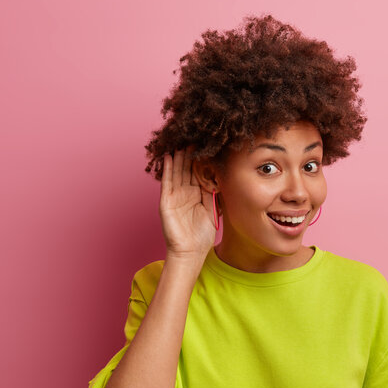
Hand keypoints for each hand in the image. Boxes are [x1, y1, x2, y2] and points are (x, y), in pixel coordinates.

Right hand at [158, 147, 215, 261]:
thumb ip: (214, 193)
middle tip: (194, 135)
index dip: (201, 158)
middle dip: (189, 152)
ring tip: (181, 140)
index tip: (207, 143)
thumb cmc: (201, 235)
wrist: (191, 252)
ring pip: (176, 171)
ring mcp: (174, 196)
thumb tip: (222, 177)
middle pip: (186, 168)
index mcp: (195, 193)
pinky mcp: (166, 202)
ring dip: (178, 156)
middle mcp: (184, 192)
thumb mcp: (212, 210)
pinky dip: (167, 169)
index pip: (198, 171)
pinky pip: (167, 182)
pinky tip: (167, 156)